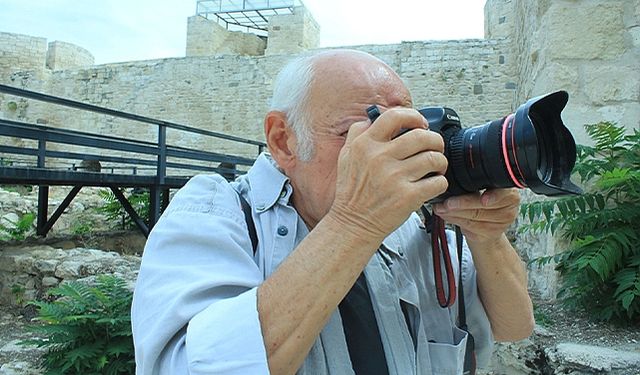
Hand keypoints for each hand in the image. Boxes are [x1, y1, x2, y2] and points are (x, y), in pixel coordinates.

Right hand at [327, 108, 448, 241]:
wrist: (353, 224)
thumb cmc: (352, 193)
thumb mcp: (345, 156)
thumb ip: (358, 133)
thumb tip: (376, 116)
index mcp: (365, 145)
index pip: (395, 116)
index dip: (414, 117)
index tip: (420, 124)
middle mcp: (380, 158)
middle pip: (422, 136)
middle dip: (435, 140)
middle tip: (434, 147)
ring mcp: (395, 177)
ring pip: (434, 158)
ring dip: (440, 161)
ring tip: (436, 167)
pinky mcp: (408, 196)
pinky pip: (437, 182)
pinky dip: (440, 182)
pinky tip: (433, 184)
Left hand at [433, 188, 519, 245]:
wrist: (488, 228)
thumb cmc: (483, 204)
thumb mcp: (483, 189)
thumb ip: (475, 183)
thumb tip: (451, 179)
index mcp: (510, 193)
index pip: (504, 194)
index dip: (493, 197)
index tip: (483, 199)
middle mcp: (509, 209)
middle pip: (483, 206)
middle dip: (462, 203)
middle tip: (446, 202)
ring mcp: (501, 224)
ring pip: (474, 217)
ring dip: (453, 213)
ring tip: (440, 208)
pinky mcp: (489, 234)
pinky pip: (469, 227)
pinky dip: (454, 220)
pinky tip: (446, 216)